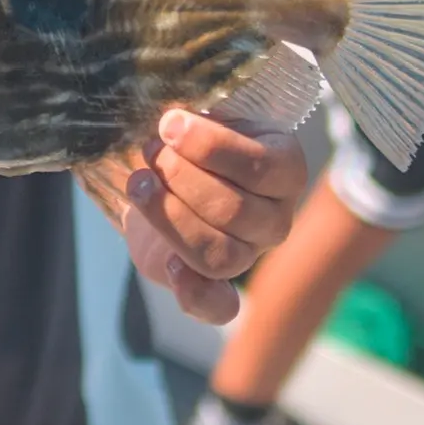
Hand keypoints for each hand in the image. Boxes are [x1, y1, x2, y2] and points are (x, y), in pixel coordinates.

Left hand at [123, 111, 306, 323]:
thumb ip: (197, 120)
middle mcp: (277, 216)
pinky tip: (169, 265)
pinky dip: (194, 293)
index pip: (260, 166)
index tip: (168, 125)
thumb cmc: (190, 137)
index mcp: (284, 167)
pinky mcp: (217, 284)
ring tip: (139, 183)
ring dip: (169, 216)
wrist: (165, 171)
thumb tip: (173, 123)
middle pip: (234, 210)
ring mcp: (250, 253)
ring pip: (219, 252)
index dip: (208, 147)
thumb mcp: (201, 118)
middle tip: (149, 151)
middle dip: (180, 177)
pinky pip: (219, 306)